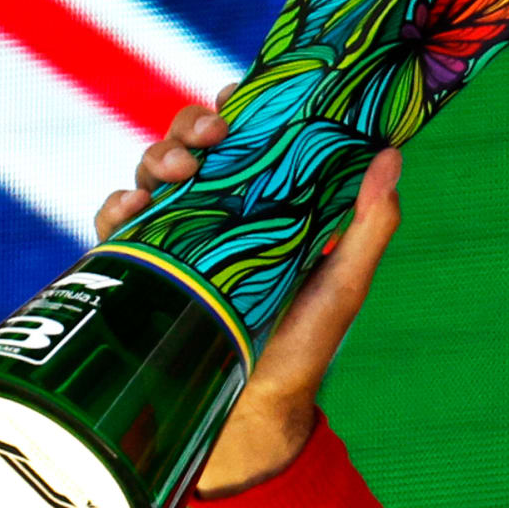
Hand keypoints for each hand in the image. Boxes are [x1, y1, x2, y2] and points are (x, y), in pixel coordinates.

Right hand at [95, 89, 403, 496]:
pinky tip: (131, 208)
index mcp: (266, 205)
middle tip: (210, 135)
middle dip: (191, 126)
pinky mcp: (141, 268)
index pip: (246, 139)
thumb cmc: (306, 346)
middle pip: (192, 145)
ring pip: (151, 174)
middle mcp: (217, 214)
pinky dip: (116, 206)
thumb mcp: (344, 283)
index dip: (236, 107)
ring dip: (156, 156)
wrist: (255, 411)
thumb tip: (393, 154)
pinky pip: (116, 224)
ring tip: (175, 171)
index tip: (238, 95)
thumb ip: (369, 223)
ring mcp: (175, 238)